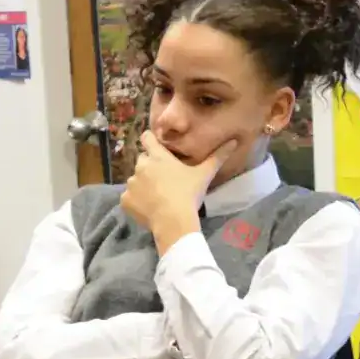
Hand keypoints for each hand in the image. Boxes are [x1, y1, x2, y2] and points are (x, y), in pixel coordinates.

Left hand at [121, 133, 238, 232]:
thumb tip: (234, 141)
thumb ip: (217, 157)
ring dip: (143, 185)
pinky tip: (148, 209)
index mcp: (158, 157)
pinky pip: (129, 198)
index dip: (151, 140)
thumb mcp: (204, 174)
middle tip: (163, 179)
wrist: (173, 221)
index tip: (157, 147)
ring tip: (157, 197)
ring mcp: (131, 183)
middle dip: (150, 167)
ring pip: (135, 180)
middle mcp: (141, 166)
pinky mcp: (125, 200)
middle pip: (142, 160)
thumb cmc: (188, 194)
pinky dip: (136, 202)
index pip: (147, 138)